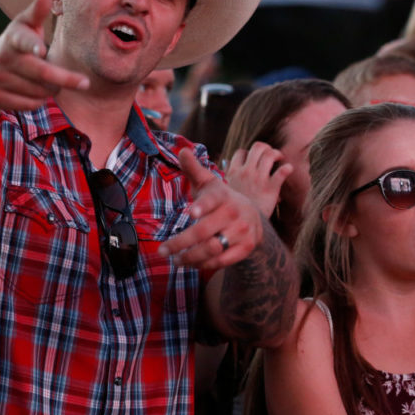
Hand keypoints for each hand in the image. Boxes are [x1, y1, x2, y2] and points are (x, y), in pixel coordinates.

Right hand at [0, 0, 88, 109]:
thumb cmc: (18, 43)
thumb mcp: (25, 25)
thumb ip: (37, 12)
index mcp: (13, 37)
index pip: (23, 40)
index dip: (32, 45)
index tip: (41, 50)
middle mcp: (2, 57)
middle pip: (41, 73)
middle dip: (66, 79)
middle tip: (84, 83)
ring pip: (38, 91)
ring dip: (52, 90)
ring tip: (51, 83)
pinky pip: (29, 105)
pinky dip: (39, 101)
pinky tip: (37, 93)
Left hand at [159, 148, 263, 269]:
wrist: (253, 216)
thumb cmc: (221, 199)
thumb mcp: (209, 183)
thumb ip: (194, 169)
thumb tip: (182, 150)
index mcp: (223, 195)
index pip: (212, 200)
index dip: (202, 206)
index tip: (191, 212)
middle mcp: (234, 213)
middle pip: (203, 232)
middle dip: (180, 243)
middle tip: (162, 251)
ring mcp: (241, 232)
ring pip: (211, 249)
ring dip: (189, 258)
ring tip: (174, 260)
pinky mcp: (246, 248)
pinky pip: (222, 261)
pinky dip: (204, 265)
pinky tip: (190, 264)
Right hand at [225, 142, 292, 218]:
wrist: (243, 224)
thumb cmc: (235, 208)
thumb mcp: (225, 191)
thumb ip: (227, 176)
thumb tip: (227, 164)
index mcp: (234, 172)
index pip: (241, 152)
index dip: (248, 153)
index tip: (253, 159)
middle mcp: (246, 172)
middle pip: (257, 147)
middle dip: (266, 148)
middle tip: (270, 155)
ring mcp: (259, 179)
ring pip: (270, 154)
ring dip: (277, 154)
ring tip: (279, 159)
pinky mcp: (271, 188)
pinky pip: (282, 172)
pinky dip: (287, 168)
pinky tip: (288, 170)